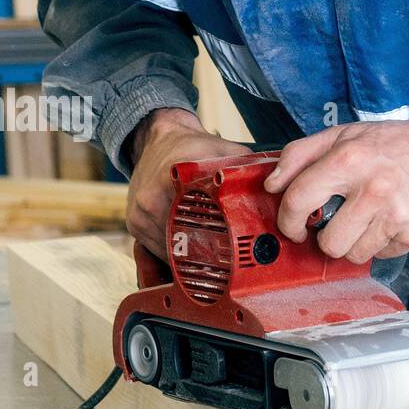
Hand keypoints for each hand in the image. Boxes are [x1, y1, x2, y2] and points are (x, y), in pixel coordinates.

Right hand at [125, 108, 251, 258]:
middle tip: (230, 268)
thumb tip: (274, 190)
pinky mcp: (134, 225)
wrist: (156, 140)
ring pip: (168, 252)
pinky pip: (158, 250)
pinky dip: (177, 255)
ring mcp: (138, 216)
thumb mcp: (223, 150)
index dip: (217, 243)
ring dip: (190, 260)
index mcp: (170, 180)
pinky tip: (195, 255)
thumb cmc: (193, 147)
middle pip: (181, 244)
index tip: (235, 256)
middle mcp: (150, 200)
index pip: (195, 224)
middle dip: (206, 257)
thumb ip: (246, 169)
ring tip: (215, 266)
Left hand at [264, 120, 408, 262]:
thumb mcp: (342, 135)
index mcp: (349, 160)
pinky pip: (380, 255)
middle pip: (328, 242)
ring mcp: (396, 216)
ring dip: (352, 243)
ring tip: (362, 222)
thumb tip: (272, 184)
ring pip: (354, 255)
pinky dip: (378, 244)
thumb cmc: (389, 145)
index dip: (288, 219)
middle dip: (325, 238)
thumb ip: (300, 155)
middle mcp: (373, 190)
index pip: (300, 199)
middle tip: (333, 225)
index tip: (293, 226)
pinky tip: (386, 223)